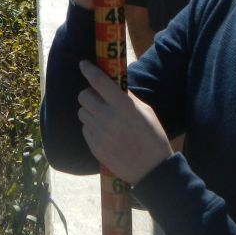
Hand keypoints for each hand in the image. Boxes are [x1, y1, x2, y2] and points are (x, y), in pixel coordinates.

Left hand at [78, 60, 170, 184]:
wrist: (152, 170)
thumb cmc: (153, 138)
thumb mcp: (146, 112)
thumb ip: (128, 96)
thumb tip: (113, 83)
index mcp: (123, 106)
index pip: (99, 81)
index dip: (89, 70)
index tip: (83, 64)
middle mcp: (108, 117)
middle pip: (84, 96)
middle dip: (89, 93)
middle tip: (98, 97)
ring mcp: (99, 133)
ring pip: (82, 112)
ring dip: (89, 110)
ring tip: (103, 116)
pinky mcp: (94, 146)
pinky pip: (85, 128)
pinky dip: (91, 126)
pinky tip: (104, 131)